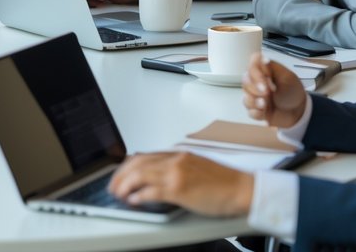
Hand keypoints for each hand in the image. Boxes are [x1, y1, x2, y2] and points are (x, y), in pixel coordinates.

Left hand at [108, 152, 253, 216]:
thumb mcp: (194, 167)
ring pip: (140, 175)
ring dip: (125, 186)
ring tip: (119, 194)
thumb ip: (175, 168)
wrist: (241, 188)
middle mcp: (174, 160)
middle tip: (113, 187)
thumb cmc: (223, 182)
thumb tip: (155, 176)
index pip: (143, 156)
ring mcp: (176, 174)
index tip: (119, 175)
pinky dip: (140, 196)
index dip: (126, 166)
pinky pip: (152, 191)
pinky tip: (134, 201)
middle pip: (137, 164)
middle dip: (120, 176)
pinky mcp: (180, 189)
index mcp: (177, 155)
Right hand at [243, 53, 307, 128]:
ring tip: (266, 105)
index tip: (266, 79)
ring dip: (255, 102)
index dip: (255, 70)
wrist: (299, 113)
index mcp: (265, 71)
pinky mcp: (256, 110)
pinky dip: (257, 113)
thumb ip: (273, 68)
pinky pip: (249, 112)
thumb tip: (261, 58)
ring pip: (245, 97)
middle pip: (245, 80)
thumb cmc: (293, 92)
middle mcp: (256, 82)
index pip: (252, 63)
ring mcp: (255, 97)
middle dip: (255, 88)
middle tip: (268, 93)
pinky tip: (265, 114)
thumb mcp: (288, 77)